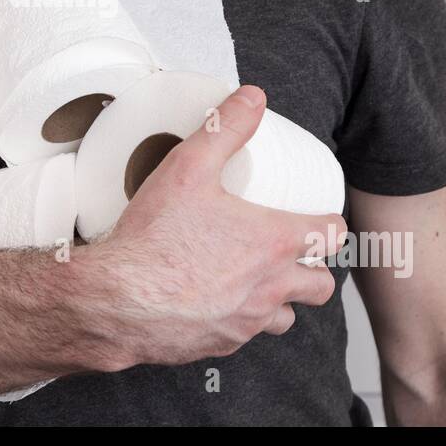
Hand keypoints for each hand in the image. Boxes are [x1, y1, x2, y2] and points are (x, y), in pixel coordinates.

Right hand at [93, 85, 346, 366]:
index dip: (330, 224)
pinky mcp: (218, 346)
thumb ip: (224, 128)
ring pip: (286, 318)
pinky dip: (241, 321)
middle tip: (292, 253)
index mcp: (272, 245)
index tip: (319, 218)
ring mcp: (245, 323)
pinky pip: (244, 337)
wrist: (114, 301)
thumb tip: (251, 98)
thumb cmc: (152, 241)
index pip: (331, 236)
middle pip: (320, 286)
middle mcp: (269, 289)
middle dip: (313, 269)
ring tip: (257, 281)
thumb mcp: (188, 167)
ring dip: (280, 300)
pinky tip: (216, 302)